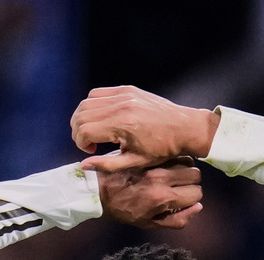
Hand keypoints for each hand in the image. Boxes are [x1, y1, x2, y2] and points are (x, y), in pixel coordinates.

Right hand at [71, 86, 219, 172]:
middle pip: (80, 114)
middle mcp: (120, 106)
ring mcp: (124, 94)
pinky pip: (98, 93)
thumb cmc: (163, 149)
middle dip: (78, 131)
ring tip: (95, 132)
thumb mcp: (135, 162)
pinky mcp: (127, 89)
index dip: (81, 143)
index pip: (84, 130)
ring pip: (86, 102)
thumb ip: (107, 164)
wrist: (185, 128)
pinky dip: (93, 105)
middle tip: (90, 143)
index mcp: (122, 125)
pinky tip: (103, 119)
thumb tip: (83, 165)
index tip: (91, 151)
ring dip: (83, 118)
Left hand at [98, 157, 202, 228]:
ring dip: (184, 168)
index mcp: (162, 197)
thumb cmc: (124, 210)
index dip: (192, 197)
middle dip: (190, 182)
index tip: (182, 198)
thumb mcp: (150, 223)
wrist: (98, 191)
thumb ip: (177, 219)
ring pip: (187, 161)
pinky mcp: (148, 153)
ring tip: (173, 175)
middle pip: (195, 174)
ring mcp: (154, 163)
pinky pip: (172, 153)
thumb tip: (198, 207)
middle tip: (179, 186)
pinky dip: (174, 159)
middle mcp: (161, 178)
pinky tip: (165, 165)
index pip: (196, 193)